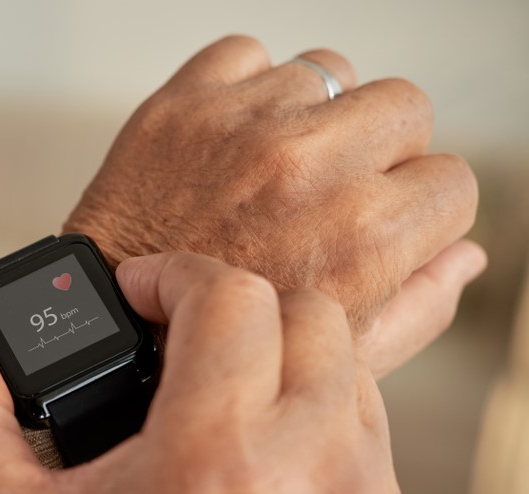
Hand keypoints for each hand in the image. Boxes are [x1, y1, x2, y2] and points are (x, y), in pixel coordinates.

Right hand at [0, 252, 425, 493]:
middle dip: (241, 312)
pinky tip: (260, 476)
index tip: (144, 292)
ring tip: (221, 407)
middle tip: (185, 343)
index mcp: (212, 459)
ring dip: (286, 371)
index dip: (177, 274)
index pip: (233, 297)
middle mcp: (312, 481)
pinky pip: (373, 458)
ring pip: (353, 383)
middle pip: (312, 320)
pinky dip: (322, 440)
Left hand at [65, 35, 484, 376]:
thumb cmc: (217, 349)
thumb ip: (418, 305)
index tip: (379, 222)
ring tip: (265, 172)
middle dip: (377, 150)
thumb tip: (466, 255)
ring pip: (327, 73)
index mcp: (363, 238)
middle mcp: (309, 168)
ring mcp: (241, 127)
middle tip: (326, 192)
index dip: (416, 208)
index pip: (452, 179)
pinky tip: (225, 144)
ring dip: (308, 117)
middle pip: (404, 106)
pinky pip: (246, 55)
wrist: (106, 330)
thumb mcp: (335, 359)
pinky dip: (241, 90)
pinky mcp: (181, 103)